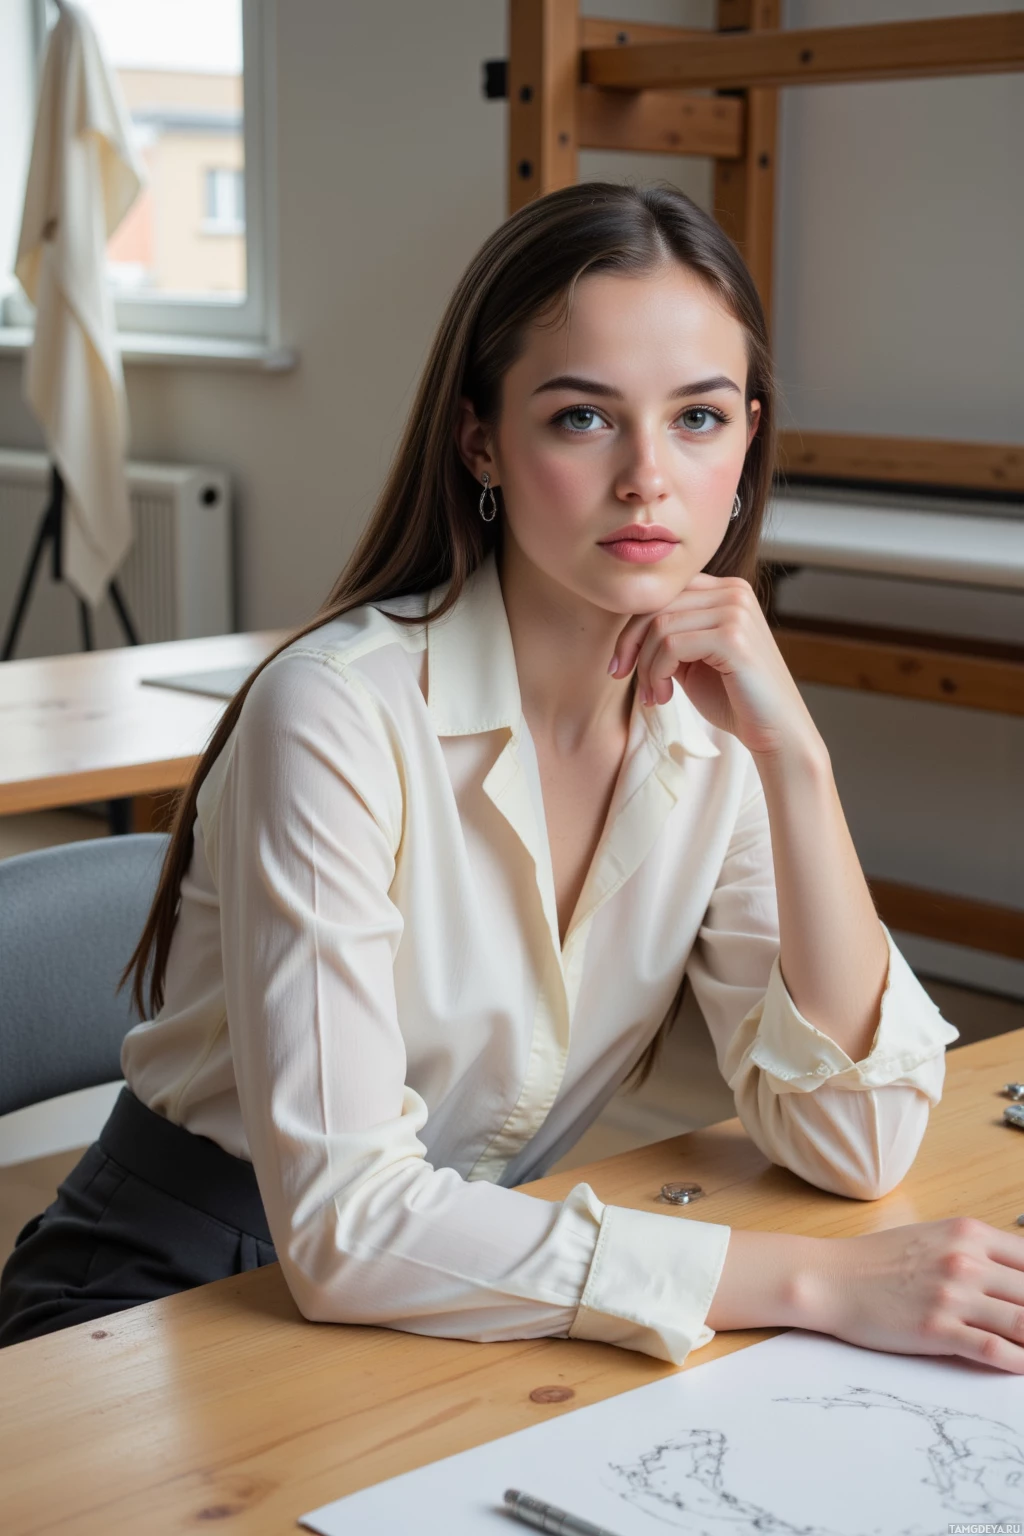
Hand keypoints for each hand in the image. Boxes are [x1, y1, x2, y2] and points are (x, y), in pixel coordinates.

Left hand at [609, 572, 817, 760]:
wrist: (776, 733)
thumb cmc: (734, 699)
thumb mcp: (693, 659)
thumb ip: (669, 636)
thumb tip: (627, 630)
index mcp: (725, 591)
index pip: (663, 594)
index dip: (632, 628)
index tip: (620, 664)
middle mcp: (733, 592)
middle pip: (656, 606)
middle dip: (631, 646)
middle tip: (623, 678)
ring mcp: (736, 611)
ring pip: (660, 627)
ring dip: (646, 667)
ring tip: (653, 695)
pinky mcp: (733, 636)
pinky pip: (671, 645)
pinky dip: (657, 673)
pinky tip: (664, 696)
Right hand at [812, 1218, 1023, 1372]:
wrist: (831, 1279)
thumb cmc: (879, 1260)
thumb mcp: (934, 1238)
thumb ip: (977, 1251)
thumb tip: (1016, 1277)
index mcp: (968, 1233)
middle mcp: (966, 1261)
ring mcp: (953, 1296)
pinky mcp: (939, 1330)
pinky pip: (995, 1350)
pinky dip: (1019, 1362)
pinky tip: (1023, 1366)